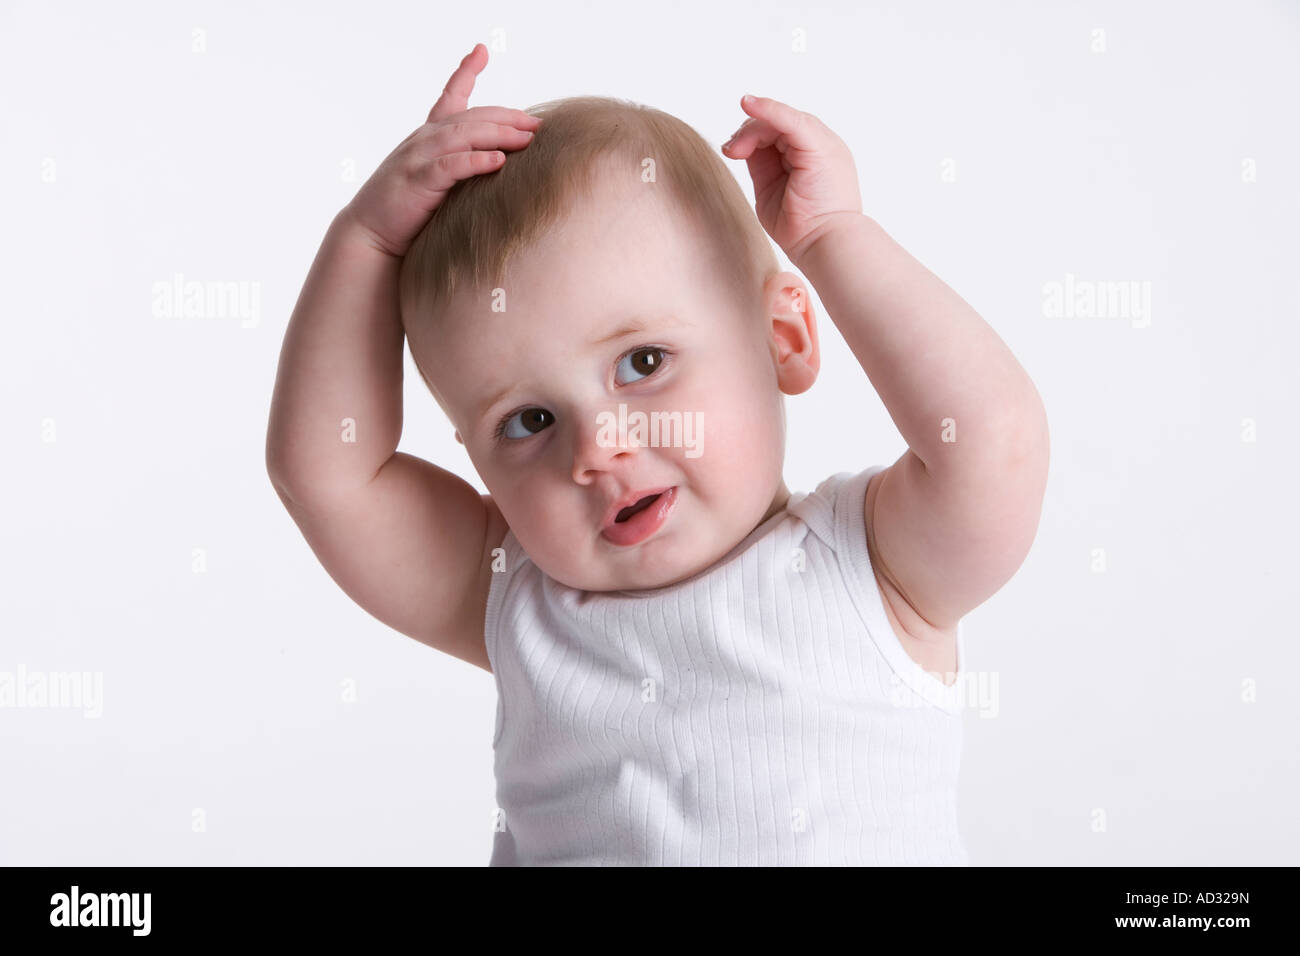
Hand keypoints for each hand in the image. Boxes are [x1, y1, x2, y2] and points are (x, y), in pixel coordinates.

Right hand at [342, 43, 540, 257]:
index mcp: (427, 137)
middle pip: (471, 118)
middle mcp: (424, 140)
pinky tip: (497, 161)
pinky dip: (475, 161)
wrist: (370, 234)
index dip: (464, 72)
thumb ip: (457, 166)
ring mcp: (419, 158)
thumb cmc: (406, 212)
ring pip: (464, 136)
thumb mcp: (432, 180)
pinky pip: (451, 166)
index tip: (481, 51)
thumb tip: (497, 165)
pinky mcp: (419, 181)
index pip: (449, 98)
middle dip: (507, 117)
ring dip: (499, 134)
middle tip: (537, 123)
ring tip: (528, 138)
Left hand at [721, 95, 862, 265]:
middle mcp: (818, 144)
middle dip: (748, 133)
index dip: (751, 136)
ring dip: (751, 129)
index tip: (732, 151)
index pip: (777, 132)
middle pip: (776, 122)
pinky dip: (768, 109)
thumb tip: (739, 146)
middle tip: (731, 152)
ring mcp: (822, 142)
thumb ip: (761, 164)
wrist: (824, 243)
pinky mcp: (819, 144)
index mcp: (810, 155)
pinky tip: (748, 104)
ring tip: (736, 150)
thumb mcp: (770, 189)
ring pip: (780, 119)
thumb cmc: (800, 227)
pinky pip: (789, 119)